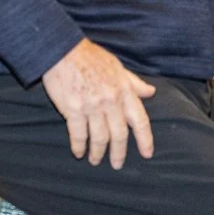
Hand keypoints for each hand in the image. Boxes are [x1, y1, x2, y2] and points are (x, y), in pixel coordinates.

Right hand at [40, 39, 156, 169]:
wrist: (63, 50)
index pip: (140, 120)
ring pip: (100, 138)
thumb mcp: (117, 67)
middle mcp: (111, 101)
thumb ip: (134, 83)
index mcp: (124, 91)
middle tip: (117, 164)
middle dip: (119, 152)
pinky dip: (79, 146)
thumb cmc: (90, 57)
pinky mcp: (73, 109)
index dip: (145, 139)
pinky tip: (78, 152)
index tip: (147, 154)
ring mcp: (92, 106)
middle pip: (120, 135)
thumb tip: (151, 92)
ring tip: (95, 160)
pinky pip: (78, 134)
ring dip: (98, 153)